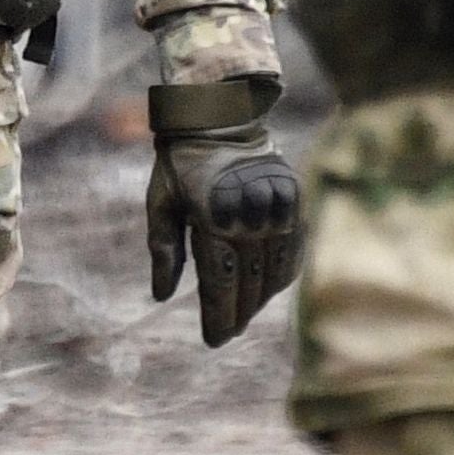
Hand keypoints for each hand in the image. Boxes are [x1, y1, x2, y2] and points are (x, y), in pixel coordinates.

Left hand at [143, 79, 303, 348]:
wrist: (219, 115)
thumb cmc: (180, 163)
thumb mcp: (161, 203)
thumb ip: (164, 249)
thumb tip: (163, 296)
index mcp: (213, 217)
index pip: (221, 282)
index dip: (218, 316)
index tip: (214, 340)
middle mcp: (249, 216)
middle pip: (249, 282)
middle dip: (238, 313)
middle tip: (227, 333)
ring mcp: (275, 208)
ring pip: (274, 270)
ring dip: (260, 298)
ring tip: (244, 314)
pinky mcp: (292, 200)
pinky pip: (292, 249)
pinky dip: (282, 274)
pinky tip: (269, 288)